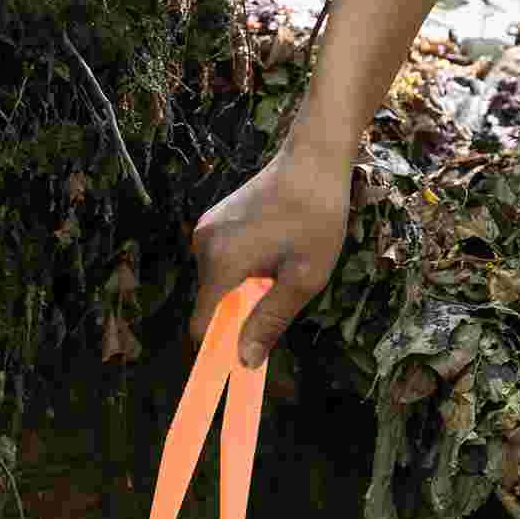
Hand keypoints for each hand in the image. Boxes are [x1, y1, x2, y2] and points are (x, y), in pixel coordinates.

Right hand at [189, 125, 352, 369]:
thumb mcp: (303, 278)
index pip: (203, 326)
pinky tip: (278, 243)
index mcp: (219, 262)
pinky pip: (224, 257)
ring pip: (220, 280)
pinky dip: (246, 263)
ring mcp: (208, 227)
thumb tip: (244, 362)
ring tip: (286, 258)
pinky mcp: (217, 216)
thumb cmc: (316, 216)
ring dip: (248, 283)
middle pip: (214, 302)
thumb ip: (269, 322)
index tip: (250, 352)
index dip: (223, 345)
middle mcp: (203, 243)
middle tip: (286, 287)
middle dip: (244, 308)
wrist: (315, 156)